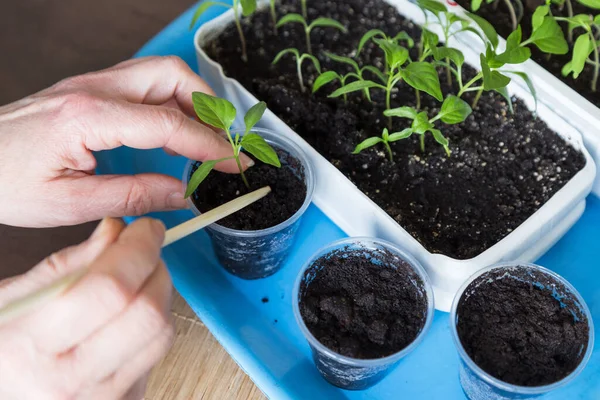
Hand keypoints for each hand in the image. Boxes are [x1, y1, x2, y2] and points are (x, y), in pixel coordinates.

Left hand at [0, 56, 252, 227]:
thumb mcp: (69, 203)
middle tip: (221, 145)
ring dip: (191, 102)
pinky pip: (143, 86)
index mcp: (88, 117)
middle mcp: (93, 89)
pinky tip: (171, 135)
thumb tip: (183, 194)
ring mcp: (91, 84)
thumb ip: (133, 195)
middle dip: (208, 107)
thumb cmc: (3, 181)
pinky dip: (169, 105)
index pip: (169, 124)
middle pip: (171, 75)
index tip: (234, 164)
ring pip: (161, 74)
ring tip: (203, 141)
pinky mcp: (89, 90)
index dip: (210, 146)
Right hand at [0, 217, 172, 399]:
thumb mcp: (13, 300)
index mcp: (31, 345)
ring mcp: (102, 398)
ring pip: (163, 332)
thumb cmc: (5, 347)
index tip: (145, 228)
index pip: (111, 288)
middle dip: (157, 268)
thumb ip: (67, 263)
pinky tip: (129, 318)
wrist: (5, 395)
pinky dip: (152, 325)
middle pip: (149, 312)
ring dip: (160, 295)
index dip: (139, 249)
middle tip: (147, 251)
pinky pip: (157, 354)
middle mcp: (69, 380)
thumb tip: (117, 231)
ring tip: (138, 283)